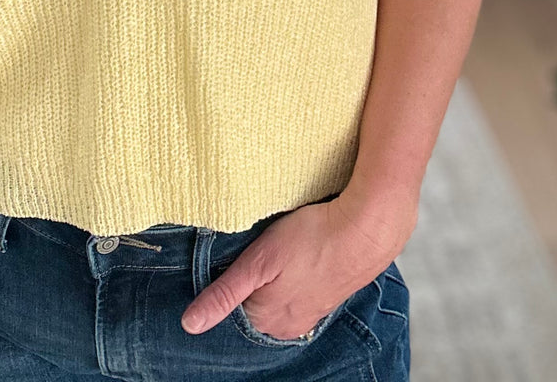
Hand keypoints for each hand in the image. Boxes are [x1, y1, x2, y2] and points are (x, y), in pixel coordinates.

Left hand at [180, 190, 414, 339]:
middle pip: (254, 307)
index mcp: (267, 321)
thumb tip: (189, 325)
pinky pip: (299, 290)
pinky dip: (294, 277)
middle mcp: (288, 325)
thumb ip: (224, 293)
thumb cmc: (311, 240)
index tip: (231, 259)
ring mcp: (311, 312)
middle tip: (255, 252)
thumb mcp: (259, 262)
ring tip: (277, 253)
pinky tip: (297, 259)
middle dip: (249, 284)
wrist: (367, 230)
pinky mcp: (328, 295)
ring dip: (273, 280)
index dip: (226, 284)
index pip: (231, 311)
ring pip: (277, 298)